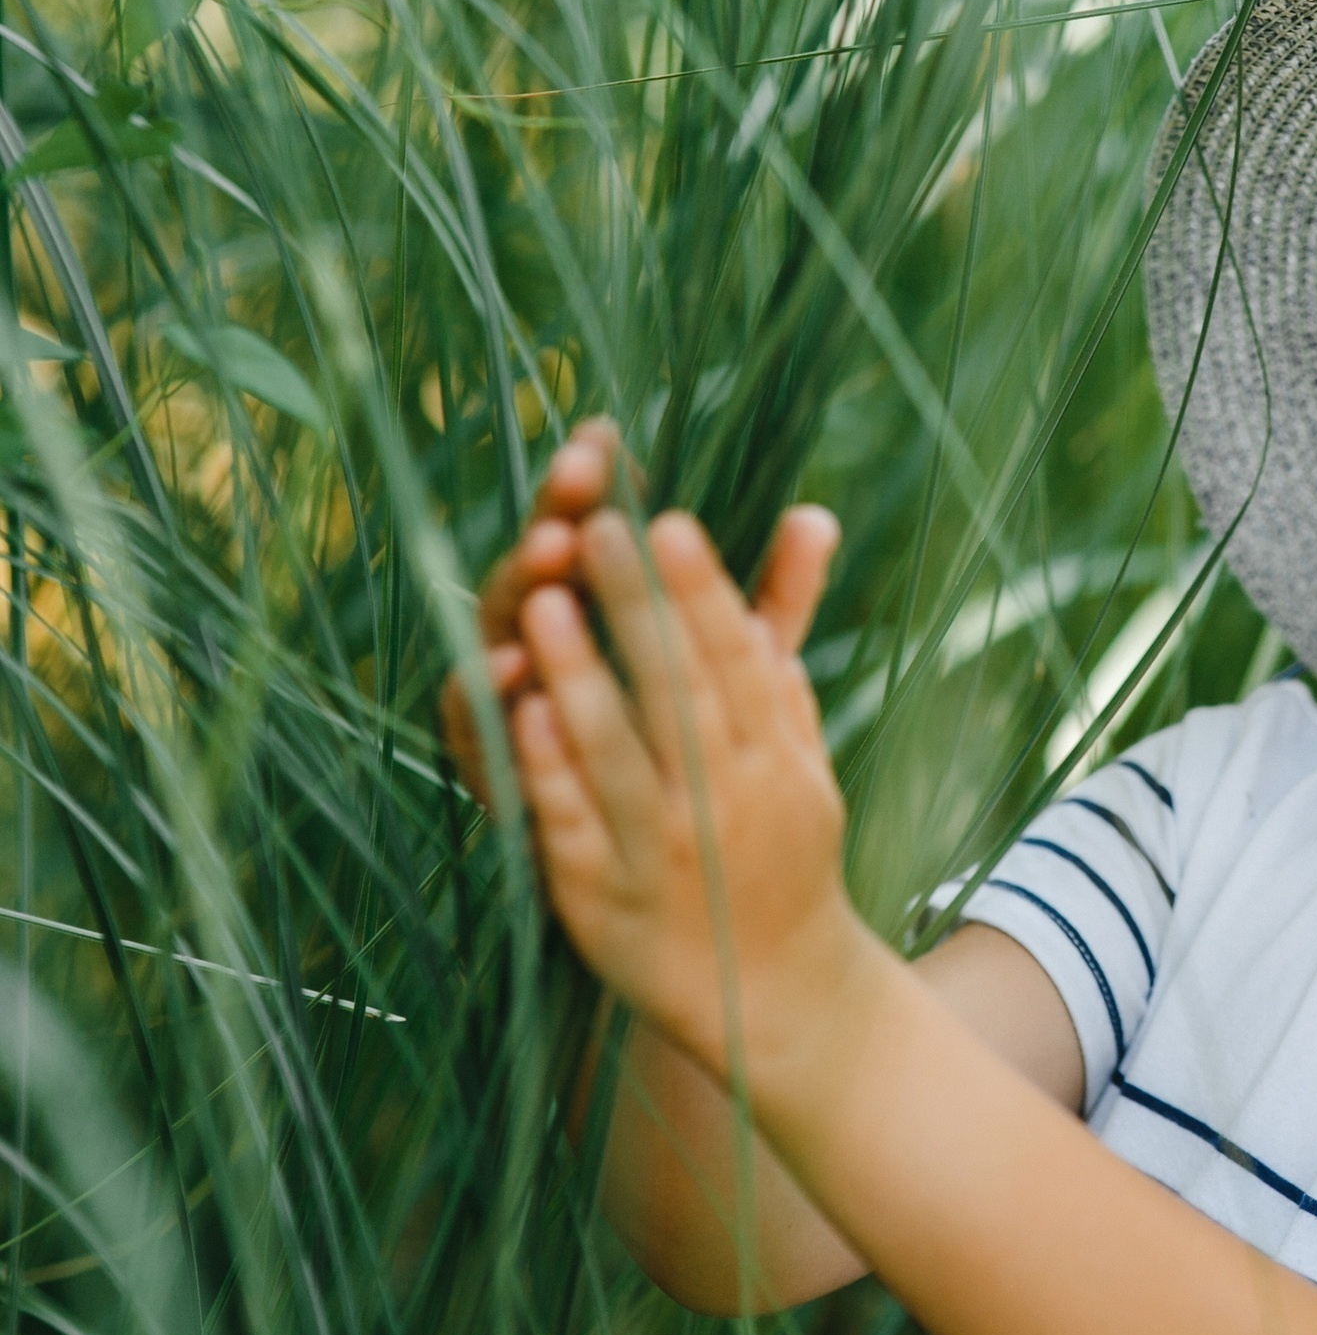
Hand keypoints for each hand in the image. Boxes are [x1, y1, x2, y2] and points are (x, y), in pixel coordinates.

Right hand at [437, 418, 835, 807]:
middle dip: (552, 523)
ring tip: (547, 570)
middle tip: (574, 494)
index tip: (607, 439)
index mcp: (593, 604)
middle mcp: (539, 641)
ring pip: (496, 634)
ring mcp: (506, 703)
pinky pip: (479, 728)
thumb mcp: (743, 683)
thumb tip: (819, 517)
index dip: (594, 484)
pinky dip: (492, 700)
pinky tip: (516, 675)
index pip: (589, 524)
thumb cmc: (702, 769)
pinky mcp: (489, 769)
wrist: (678, 895)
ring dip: (518, 597)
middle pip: (538, 567)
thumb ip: (772, 602)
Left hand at [510, 506, 855, 1073]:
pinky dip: (549, 770)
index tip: (667, 523)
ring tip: (543, 602)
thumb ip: (782, 637)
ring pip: (620, 755)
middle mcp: (727, 803)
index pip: (738, 661)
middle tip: (598, 530)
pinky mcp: (602, 901)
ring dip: (580, 677)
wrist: (778, 1001)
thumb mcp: (803, 751)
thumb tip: (808, 515)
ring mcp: (664, 853)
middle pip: (679, 693)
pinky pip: (573, 827)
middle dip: (638, 610)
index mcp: (777, 763)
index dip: (702, 593)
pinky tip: (522, 713)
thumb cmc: (782, 853)